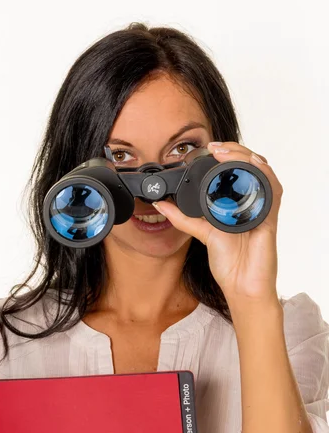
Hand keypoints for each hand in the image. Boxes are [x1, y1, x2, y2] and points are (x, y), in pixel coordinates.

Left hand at [153, 141, 283, 304]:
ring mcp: (262, 208)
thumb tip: (160, 204)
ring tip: (226, 153)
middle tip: (215, 147)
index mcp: (238, 202)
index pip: (237, 169)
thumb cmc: (230, 262)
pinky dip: (262, 176)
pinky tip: (251, 167)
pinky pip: (272, 191)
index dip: (227, 154)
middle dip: (235, 150)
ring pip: (262, 172)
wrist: (242, 286)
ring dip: (246, 158)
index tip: (208, 148)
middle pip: (251, 165)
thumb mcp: (201, 233)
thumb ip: (182, 218)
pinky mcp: (269, 218)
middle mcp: (252, 201)